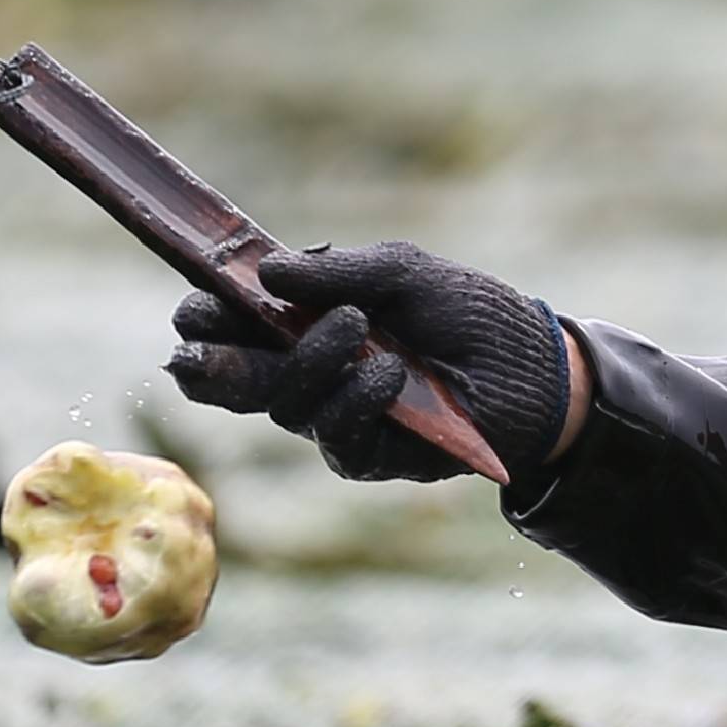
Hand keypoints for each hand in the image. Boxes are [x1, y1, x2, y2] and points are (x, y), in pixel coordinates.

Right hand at [165, 241, 572, 485]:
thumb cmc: (468, 313)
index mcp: (305, 324)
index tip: (192, 309)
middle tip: (194, 355)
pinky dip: (356, 400)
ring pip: (285, 405)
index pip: (234, 326)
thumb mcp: (404, 273)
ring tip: (355, 327)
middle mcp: (309, 374)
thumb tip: (266, 274)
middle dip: (208, 366)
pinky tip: (387, 374)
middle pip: (235, 380)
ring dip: (311, 363)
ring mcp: (335, 416)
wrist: (534, 367)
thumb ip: (338, 273)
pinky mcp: (369, 454)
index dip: (205, 321)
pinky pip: (337, 436)